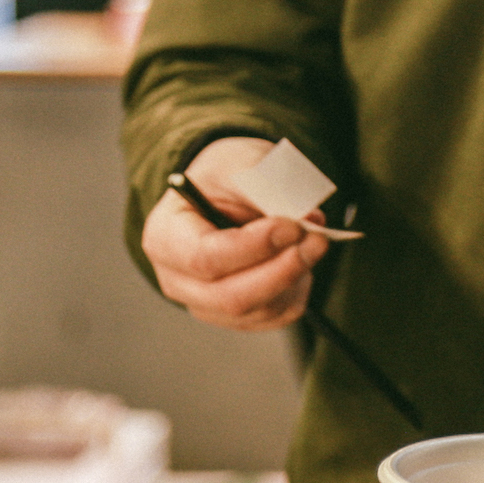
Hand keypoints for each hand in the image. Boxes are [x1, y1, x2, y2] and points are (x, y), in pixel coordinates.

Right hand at [140, 137, 329, 330]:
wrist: (221, 193)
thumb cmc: (223, 178)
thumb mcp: (237, 164)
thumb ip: (265, 187)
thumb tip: (304, 218)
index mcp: (166, 237)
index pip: (205, 258)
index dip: (254, 247)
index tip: (292, 227)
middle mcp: (177, 280)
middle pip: (231, 297)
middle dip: (283, 270)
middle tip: (318, 240)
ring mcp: (205, 304)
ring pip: (259, 311)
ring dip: (296, 278)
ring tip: (312, 241)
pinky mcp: (234, 317)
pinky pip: (275, 317)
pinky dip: (297, 290)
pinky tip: (299, 260)